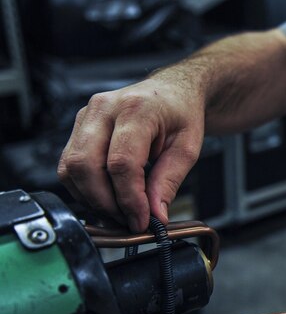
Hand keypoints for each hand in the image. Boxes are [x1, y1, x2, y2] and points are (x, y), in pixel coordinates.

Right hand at [57, 77, 204, 231]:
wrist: (171, 92)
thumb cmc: (180, 115)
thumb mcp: (188, 148)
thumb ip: (169, 181)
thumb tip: (155, 215)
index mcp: (137, 109)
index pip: (121, 162)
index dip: (129, 199)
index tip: (141, 221)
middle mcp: (104, 109)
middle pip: (86, 165)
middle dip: (106, 203)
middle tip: (129, 220)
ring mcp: (86, 116)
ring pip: (71, 168)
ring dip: (93, 199)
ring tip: (121, 211)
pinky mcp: (78, 127)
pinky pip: (70, 166)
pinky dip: (85, 189)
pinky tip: (108, 197)